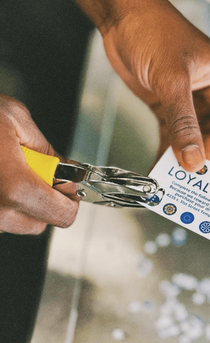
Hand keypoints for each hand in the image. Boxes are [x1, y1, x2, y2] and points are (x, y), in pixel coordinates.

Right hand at [0, 94, 78, 233]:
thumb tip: (66, 171)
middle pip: (40, 222)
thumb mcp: (15, 119)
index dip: (70, 198)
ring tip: (3, 169)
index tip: (67, 185)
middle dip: (44, 199)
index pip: (63, 215)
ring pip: (16, 222)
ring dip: (19, 201)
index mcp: (15, 189)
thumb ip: (47, 150)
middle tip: (34, 172)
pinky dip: (0, 202)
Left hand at [101, 0, 209, 171]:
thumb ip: (183, 122)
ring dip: (179, 158)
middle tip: (182, 180)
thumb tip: (193, 158)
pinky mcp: (171, 107)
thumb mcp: (172, 79)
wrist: (123, 17)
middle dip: (195, 159)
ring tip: (168, 177)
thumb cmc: (154, 30)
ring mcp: (191, 103)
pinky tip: (158, 164)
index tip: (197, 171)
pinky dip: (165, 151)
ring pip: (190, 140)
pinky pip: (172, 135)